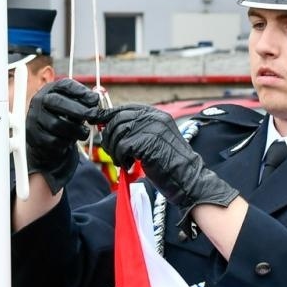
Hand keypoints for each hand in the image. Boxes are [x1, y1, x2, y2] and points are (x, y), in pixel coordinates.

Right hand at [26, 80, 104, 192]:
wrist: (46, 139)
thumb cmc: (64, 118)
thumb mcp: (74, 107)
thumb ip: (86, 104)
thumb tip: (100, 106)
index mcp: (50, 89)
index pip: (64, 85)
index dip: (80, 91)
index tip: (95, 99)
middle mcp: (39, 101)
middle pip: (58, 102)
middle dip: (79, 109)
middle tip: (95, 115)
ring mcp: (34, 119)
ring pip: (57, 124)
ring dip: (76, 129)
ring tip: (84, 132)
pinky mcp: (34, 136)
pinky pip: (54, 140)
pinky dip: (66, 141)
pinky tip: (70, 140)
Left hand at [100, 105, 238, 212]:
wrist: (187, 178)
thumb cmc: (170, 164)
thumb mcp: (155, 140)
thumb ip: (139, 130)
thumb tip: (110, 126)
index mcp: (157, 114)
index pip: (126, 108)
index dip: (109, 115)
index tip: (98, 122)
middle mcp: (155, 117)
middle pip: (118, 119)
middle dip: (109, 136)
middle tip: (111, 151)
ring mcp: (152, 128)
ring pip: (118, 133)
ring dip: (114, 149)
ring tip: (121, 160)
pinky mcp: (147, 142)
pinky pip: (122, 146)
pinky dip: (120, 157)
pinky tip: (128, 165)